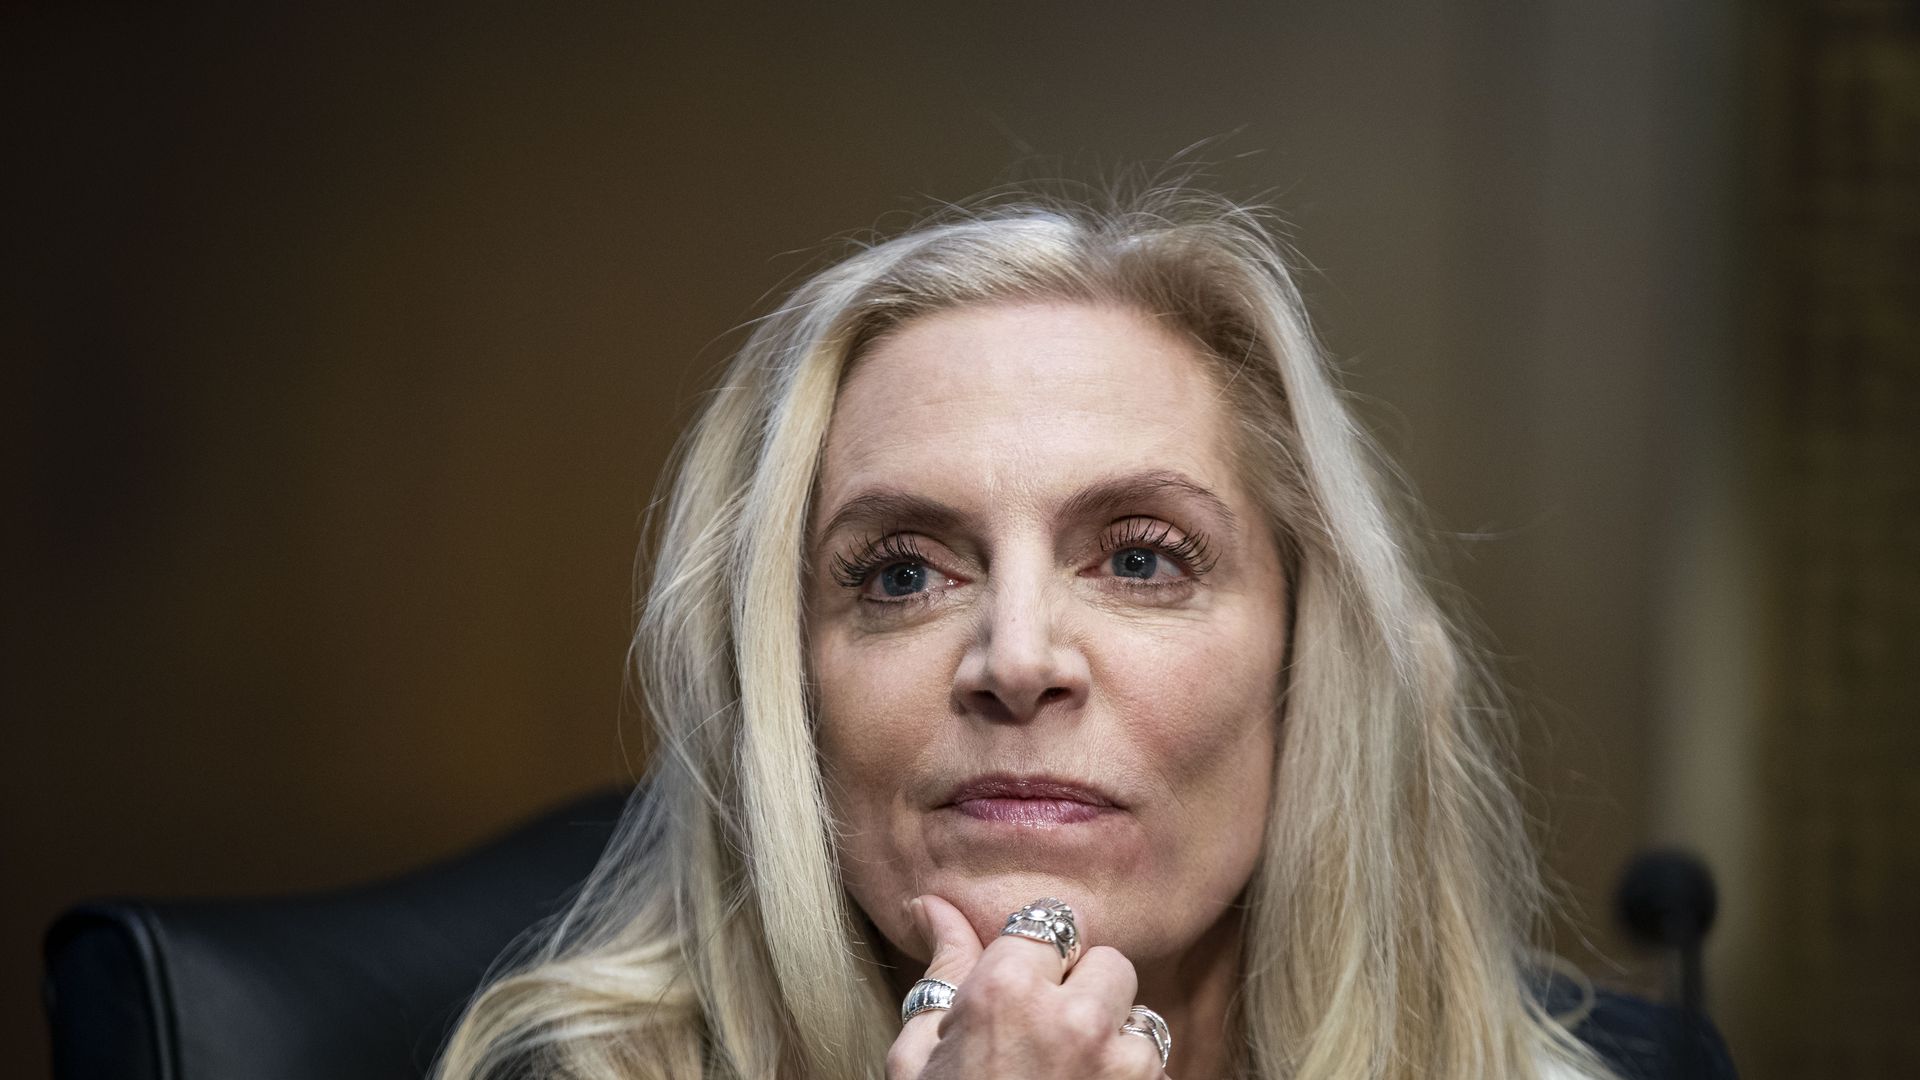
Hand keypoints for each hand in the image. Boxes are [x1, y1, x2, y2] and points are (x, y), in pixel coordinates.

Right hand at [886, 895, 1170, 1079]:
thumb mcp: (917, 1058)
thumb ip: (941, 972)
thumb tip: (931, 905)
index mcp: (1007, 995)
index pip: (1048, 923)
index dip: (1034, 958)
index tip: (1020, 989)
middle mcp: (1075, 1021)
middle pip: (1109, 963)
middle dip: (1083, 992)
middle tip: (1043, 1041)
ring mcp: (1124, 1070)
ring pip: (1141, 1019)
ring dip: (1114, 1043)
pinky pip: (1155, 1071)